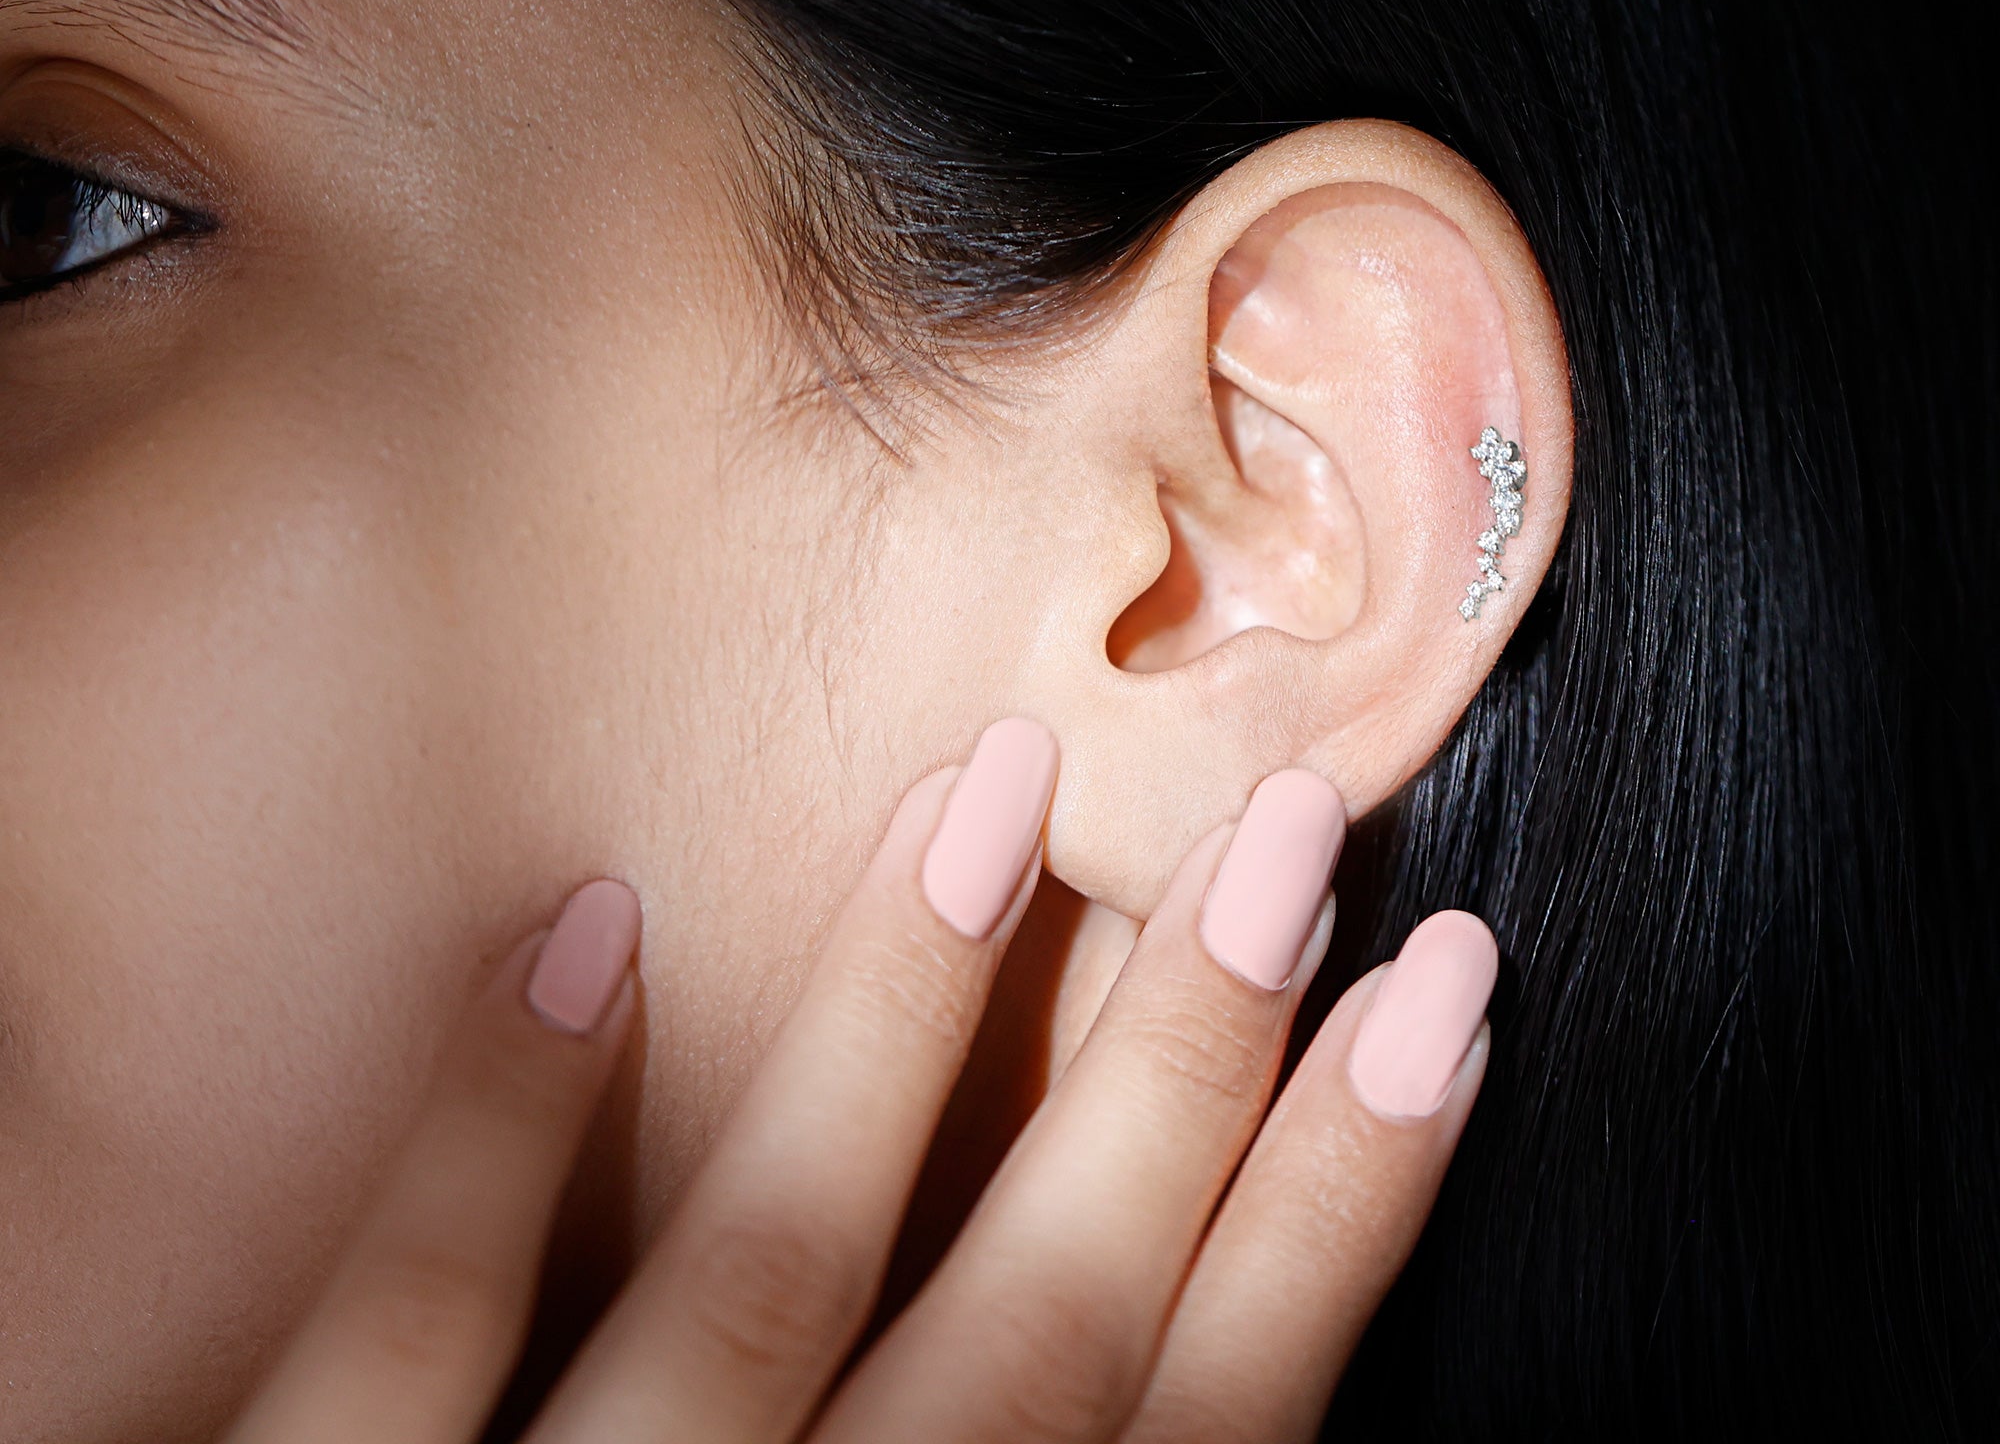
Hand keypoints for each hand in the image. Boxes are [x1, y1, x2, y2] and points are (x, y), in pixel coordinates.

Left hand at [225, 721, 1497, 1442]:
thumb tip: (1150, 1334)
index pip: (1179, 1434)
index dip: (1327, 1219)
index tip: (1435, 1005)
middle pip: (1028, 1340)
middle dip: (1183, 1084)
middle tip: (1293, 838)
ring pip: (760, 1280)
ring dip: (892, 1030)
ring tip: (989, 793)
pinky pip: (408, 1328)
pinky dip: (500, 1128)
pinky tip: (586, 920)